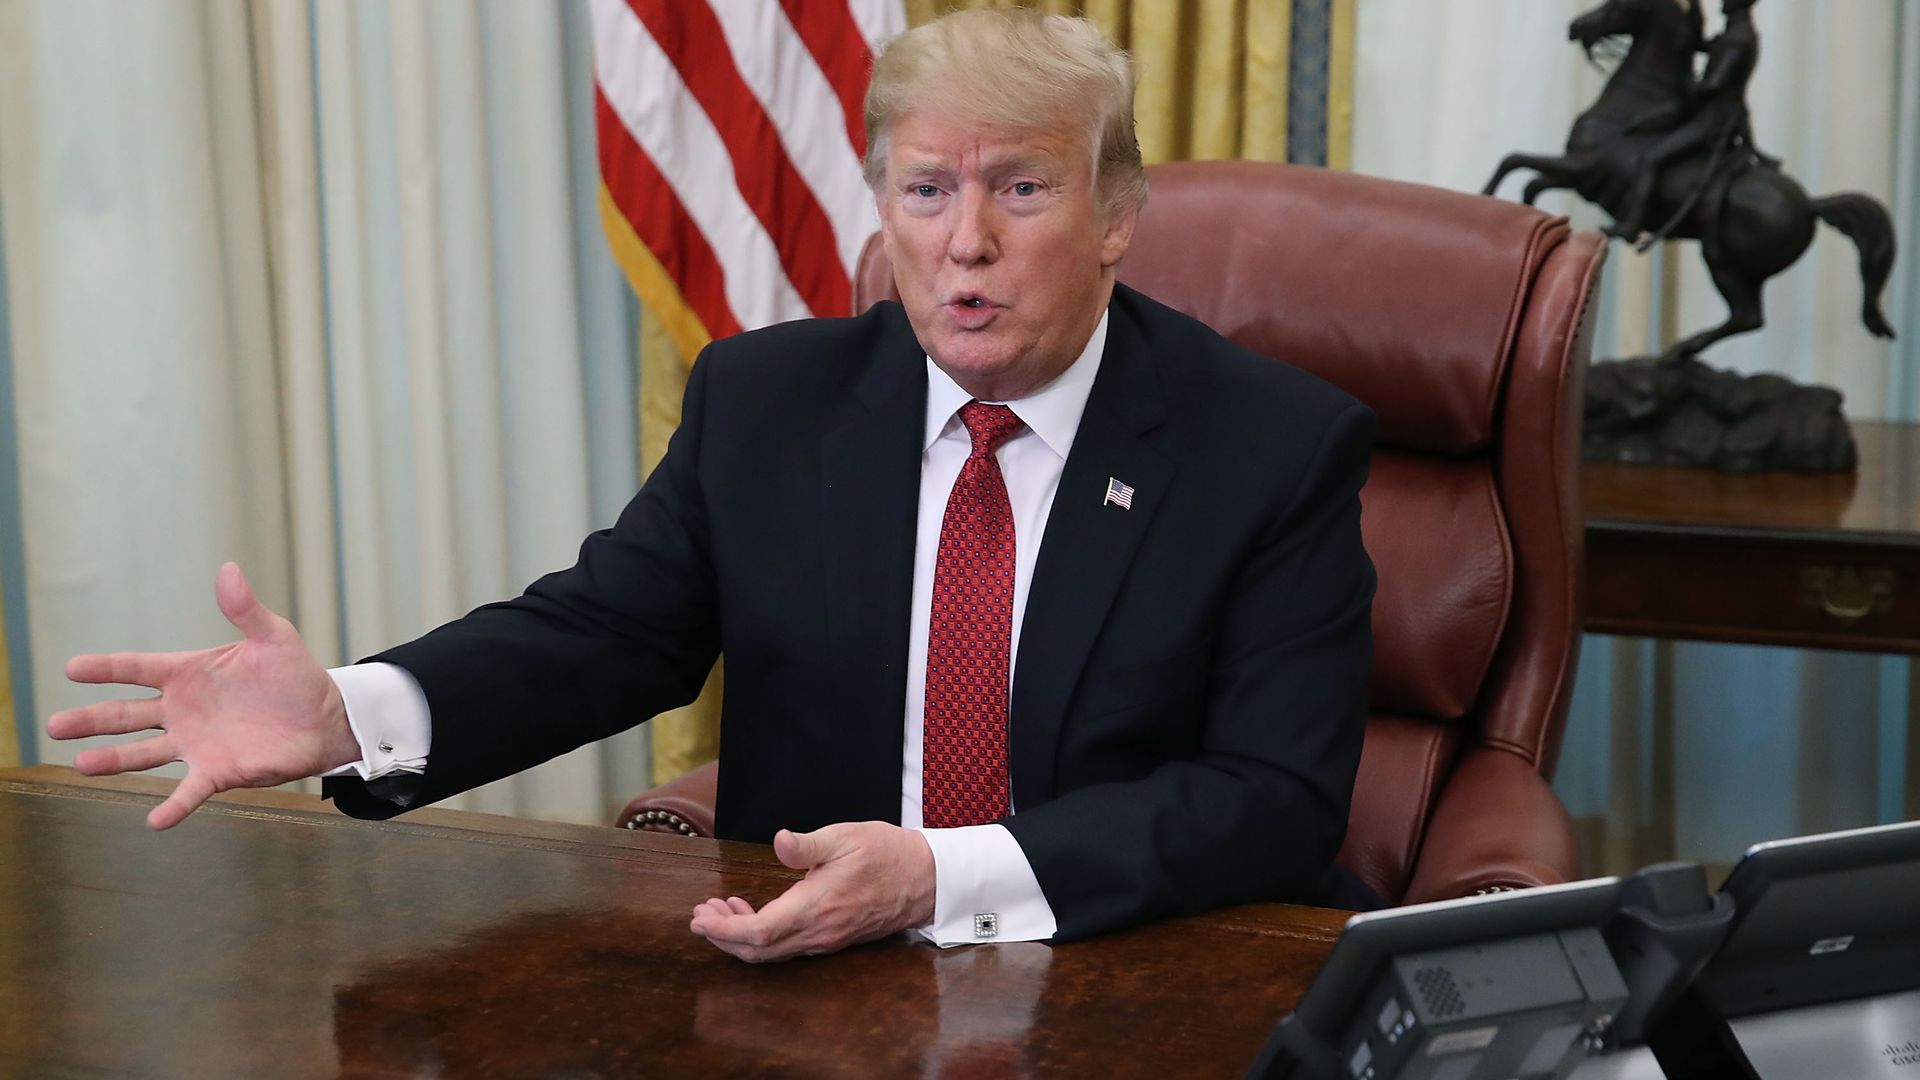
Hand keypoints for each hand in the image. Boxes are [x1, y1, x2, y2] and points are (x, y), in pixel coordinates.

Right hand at [46, 562, 358, 829]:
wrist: (324, 718)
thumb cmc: (294, 675)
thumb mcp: (273, 637)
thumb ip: (246, 609)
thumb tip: (228, 570)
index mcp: (189, 674)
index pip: (137, 670)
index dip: (107, 669)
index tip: (73, 669)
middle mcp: (182, 710)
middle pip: (126, 716)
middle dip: (90, 720)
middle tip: (54, 725)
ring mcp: (195, 743)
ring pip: (143, 753)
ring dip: (113, 761)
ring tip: (81, 765)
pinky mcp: (217, 771)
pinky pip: (188, 791)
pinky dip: (172, 807)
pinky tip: (154, 821)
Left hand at [689, 822, 936, 961]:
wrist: (928, 879)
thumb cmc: (887, 852)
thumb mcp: (846, 836)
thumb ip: (807, 845)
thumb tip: (779, 841)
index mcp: (818, 906)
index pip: (759, 932)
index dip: (723, 930)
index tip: (699, 917)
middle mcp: (820, 932)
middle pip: (758, 951)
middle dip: (723, 935)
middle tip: (702, 912)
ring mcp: (827, 940)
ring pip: (772, 952)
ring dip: (740, 937)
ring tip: (721, 909)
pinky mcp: (833, 939)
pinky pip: (788, 947)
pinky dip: (762, 936)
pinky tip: (754, 913)